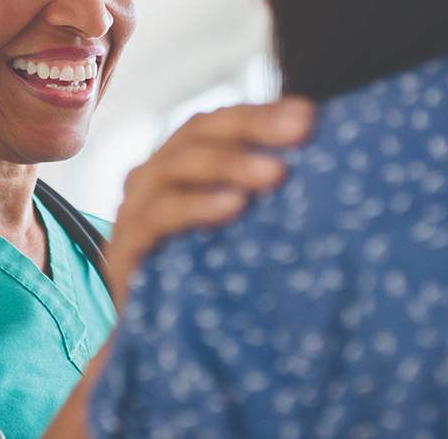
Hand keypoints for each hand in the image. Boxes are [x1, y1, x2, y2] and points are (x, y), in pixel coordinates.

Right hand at [105, 96, 313, 310]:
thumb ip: (255, 192)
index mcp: (177, 162)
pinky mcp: (125, 245)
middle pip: (196, 133)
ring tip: (277, 173)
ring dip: (229, 163)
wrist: (154, 333)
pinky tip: (234, 207)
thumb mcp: (230, 225)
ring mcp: (134, 207)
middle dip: (251, 127)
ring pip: (177, 165)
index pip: (216, 122)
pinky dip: (197, 206)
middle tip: (300, 130)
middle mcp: (152, 175)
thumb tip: (322, 161)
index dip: (259, 113)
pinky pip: (160, 214)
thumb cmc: (199, 271)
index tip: (309, 115)